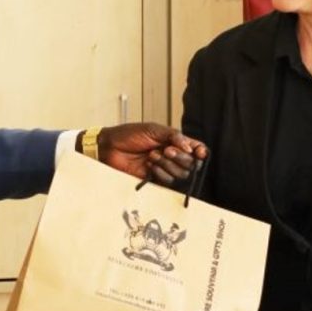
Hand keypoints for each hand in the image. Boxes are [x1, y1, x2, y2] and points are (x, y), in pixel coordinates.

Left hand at [87, 123, 208, 184]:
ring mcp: (164, 168)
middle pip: (191, 163)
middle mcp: (172, 155)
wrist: (111, 147)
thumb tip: (190, 147)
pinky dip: (161, 173)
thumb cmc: (129, 135)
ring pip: (181, 174)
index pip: (195, 148)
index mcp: (174, 141)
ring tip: (152, 155)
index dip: (200, 151)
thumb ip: (174, 136)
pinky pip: (168, 181)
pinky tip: (149, 166)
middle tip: (166, 149)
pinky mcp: (155, 179)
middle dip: (180, 157)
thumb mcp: (154, 129)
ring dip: (168, 164)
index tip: (199, 152)